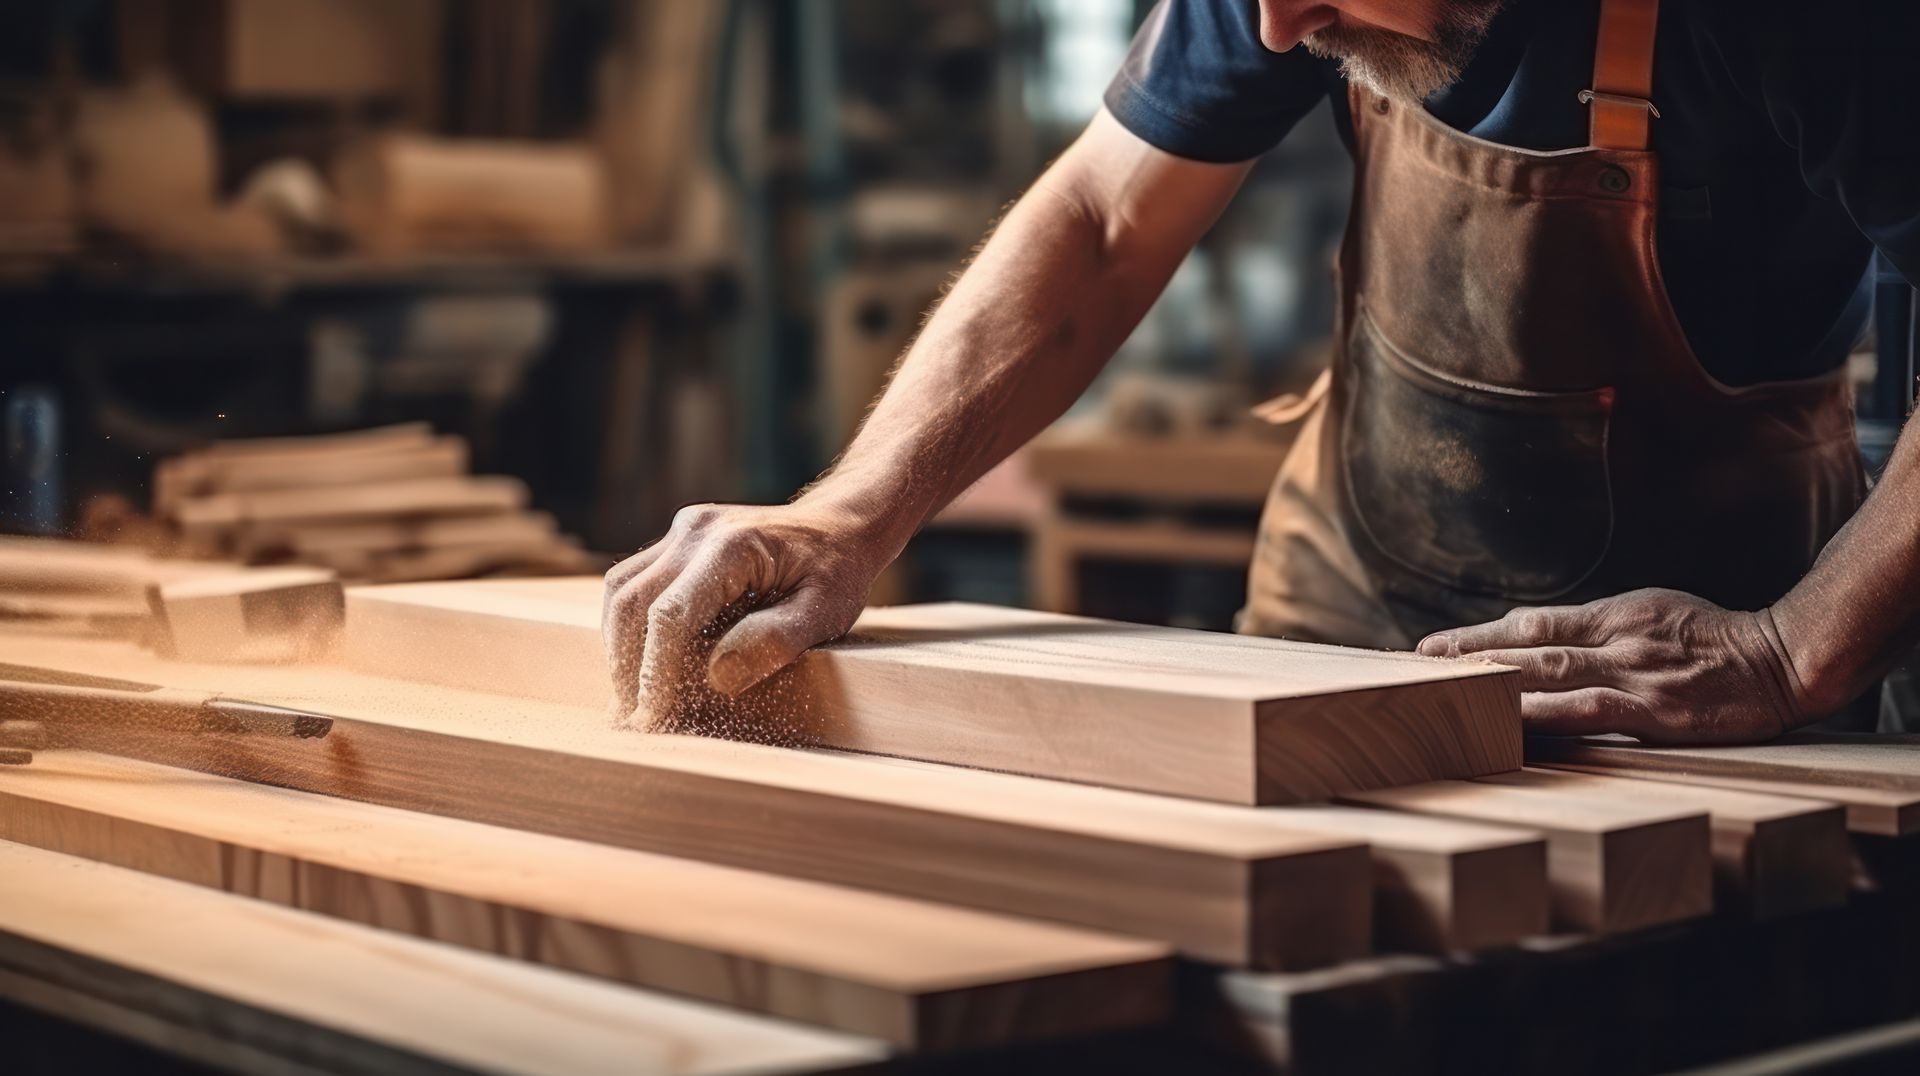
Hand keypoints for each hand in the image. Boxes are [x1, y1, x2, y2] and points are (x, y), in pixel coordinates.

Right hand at [602, 497, 898, 729]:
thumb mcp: (824, 612)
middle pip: (632, 601)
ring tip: (631, 698)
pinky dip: (630, 626)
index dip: (655, 673)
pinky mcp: (678, 542)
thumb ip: (775, 641)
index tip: (653, 719)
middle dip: (628, 667)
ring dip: (620, 647)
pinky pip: (635, 582)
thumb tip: (717, 677)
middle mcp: (696, 531)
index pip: (670, 615)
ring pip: (622, 590)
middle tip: (635, 720)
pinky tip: (641, 662)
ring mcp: (683, 531)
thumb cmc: (837, 572)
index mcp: (732, 545)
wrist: (840, 527)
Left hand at [1416, 588, 1812, 743]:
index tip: (1429, 648)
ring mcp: (1635, 673)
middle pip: (1528, 644)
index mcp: (1614, 614)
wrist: (1786, 658)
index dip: (1478, 635)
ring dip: (1494, 682)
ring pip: (1550, 673)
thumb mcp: (1654, 617)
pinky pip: (1591, 712)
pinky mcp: (1656, 710)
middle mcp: (1616, 638)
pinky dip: (1546, 716)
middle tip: (1414, 667)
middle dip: (1468, 656)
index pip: (1531, 622)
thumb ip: (1600, 632)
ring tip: (1444, 693)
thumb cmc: (1718, 640)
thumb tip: (1541, 643)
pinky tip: (1511, 725)